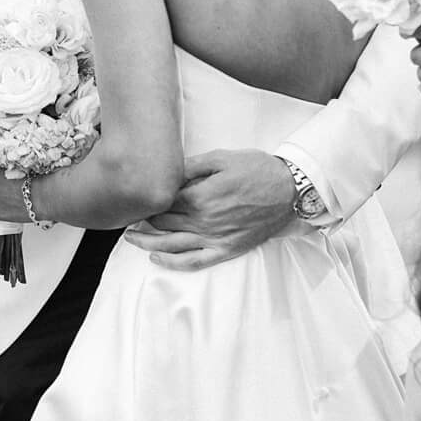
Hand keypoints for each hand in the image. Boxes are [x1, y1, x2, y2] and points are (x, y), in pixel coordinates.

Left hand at [120, 150, 290, 269]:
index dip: (146, 199)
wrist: (292, 190)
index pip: (162, 201)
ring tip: (129, 237)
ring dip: (146, 241)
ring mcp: (215, 238)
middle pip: (162, 223)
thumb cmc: (258, 170)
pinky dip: (172, 263)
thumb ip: (190, 166)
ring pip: (171, 244)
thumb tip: (165, 170)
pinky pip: (194, 262)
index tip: (136, 195)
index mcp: (199, 197)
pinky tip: (156, 257)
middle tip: (128, 214)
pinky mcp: (227, 250)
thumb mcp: (222, 158)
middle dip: (143, 218)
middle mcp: (203, 221)